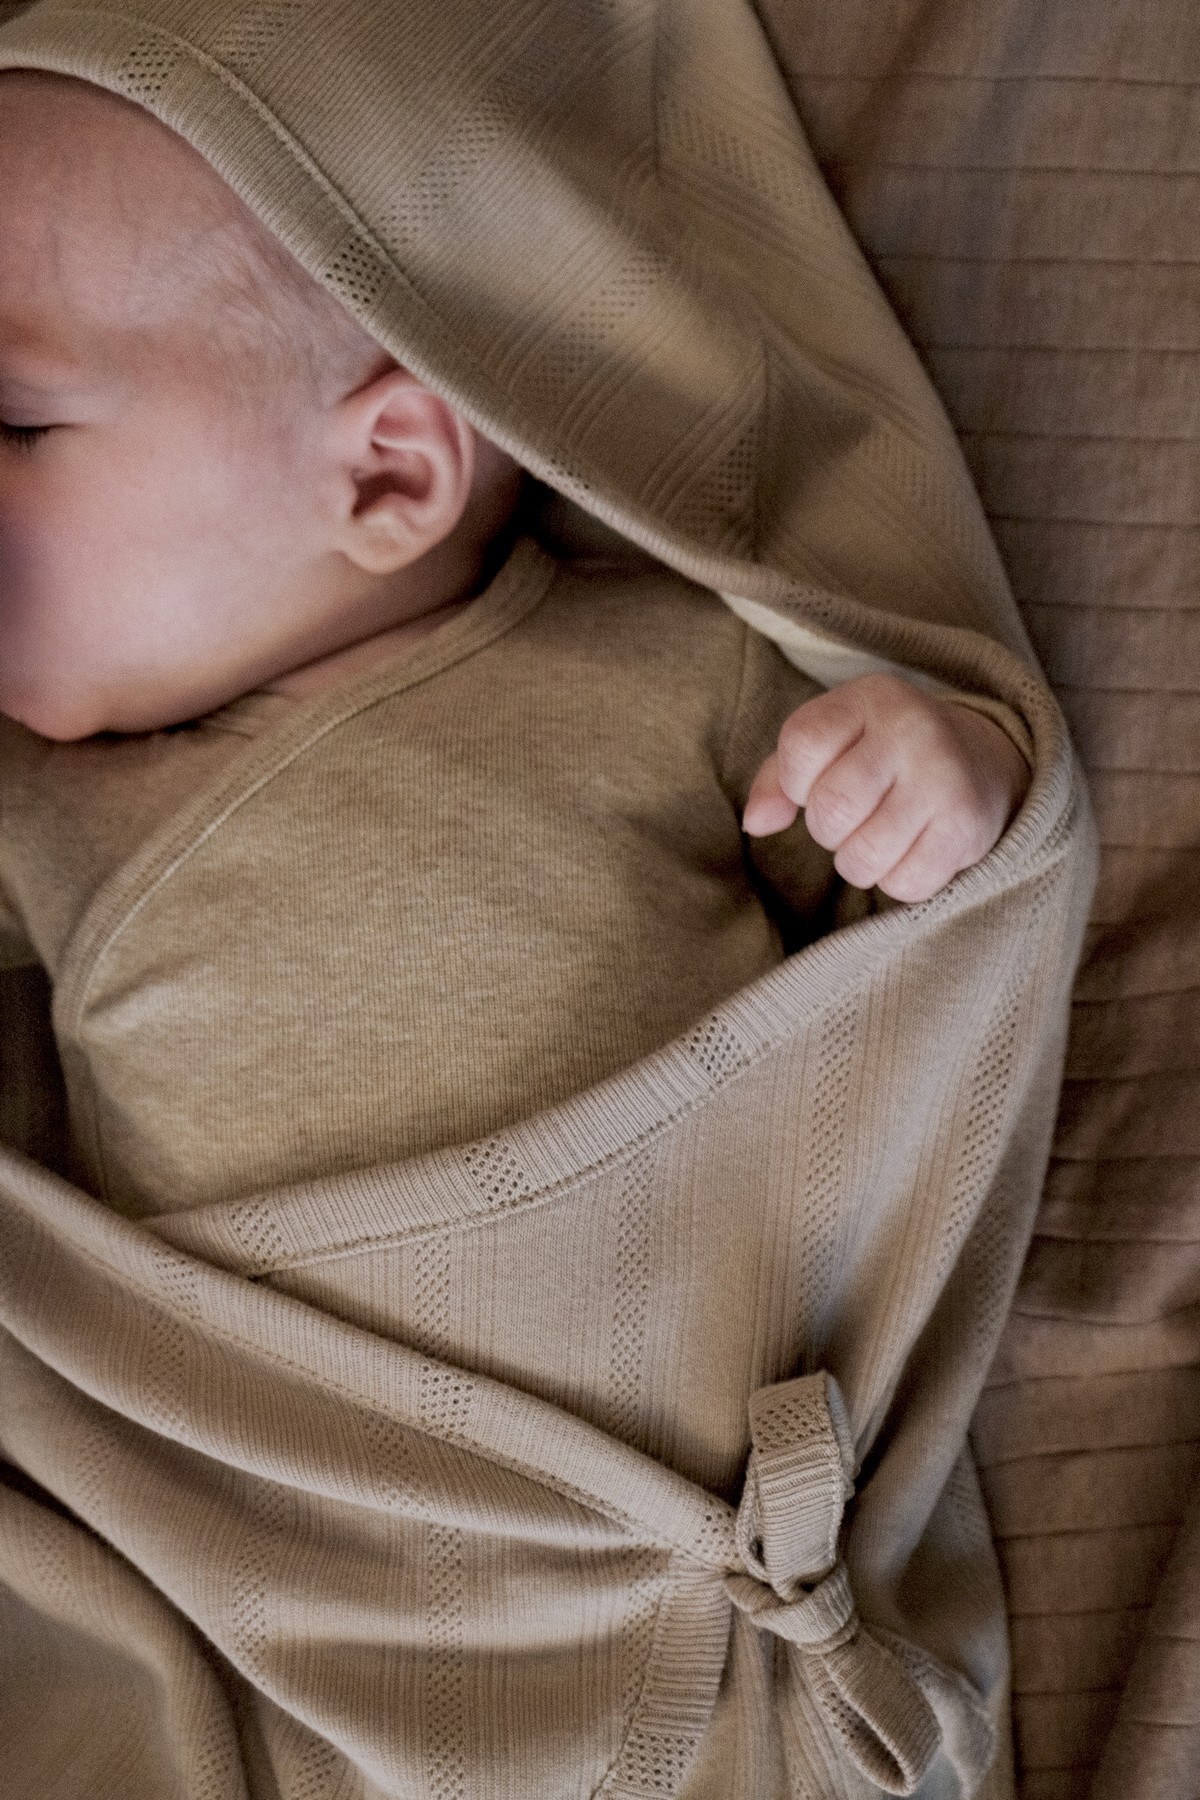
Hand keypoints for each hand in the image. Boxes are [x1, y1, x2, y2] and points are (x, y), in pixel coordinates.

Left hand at [742, 673, 1029, 902]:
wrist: (981, 762)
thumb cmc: (882, 757)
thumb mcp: (831, 744)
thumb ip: (779, 777)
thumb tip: (756, 823)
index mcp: (871, 697)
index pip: (801, 745)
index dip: (796, 782)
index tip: (818, 783)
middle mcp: (912, 729)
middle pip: (831, 808)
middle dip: (828, 828)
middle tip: (853, 817)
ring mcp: (944, 778)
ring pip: (862, 856)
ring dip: (859, 861)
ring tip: (880, 835)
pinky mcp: (966, 827)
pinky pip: (903, 883)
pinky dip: (897, 880)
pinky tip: (912, 849)